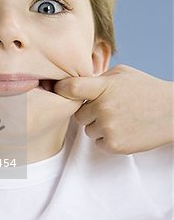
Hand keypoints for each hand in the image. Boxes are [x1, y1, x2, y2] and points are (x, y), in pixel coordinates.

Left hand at [54, 64, 173, 153]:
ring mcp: (109, 127)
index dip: (60, 89)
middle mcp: (104, 107)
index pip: (71, 88)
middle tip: (107, 109)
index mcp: (104, 87)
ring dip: (98, 126)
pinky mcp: (114, 145)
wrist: (172, 113)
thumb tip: (73, 83)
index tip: (58, 91)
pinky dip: (106, 138)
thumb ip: (98, 79)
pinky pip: (97, 142)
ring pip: (87, 130)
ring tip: (119, 118)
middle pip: (78, 114)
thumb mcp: (122, 74)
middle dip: (88, 112)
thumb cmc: (146, 90)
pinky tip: (123, 129)